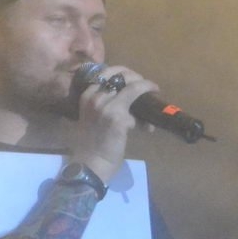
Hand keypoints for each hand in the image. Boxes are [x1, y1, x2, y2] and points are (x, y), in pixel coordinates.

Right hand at [69, 64, 160, 181]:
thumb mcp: (92, 119)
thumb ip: (105, 107)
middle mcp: (94, 97)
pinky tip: (150, 116)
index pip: (105, 73)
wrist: (90, 165)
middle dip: (136, 77)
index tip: (132, 80)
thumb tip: (128, 103)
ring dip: (145, 87)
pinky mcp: (118, 116)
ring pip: (133, 84)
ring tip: (152, 94)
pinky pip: (139, 99)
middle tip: (145, 86)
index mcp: (86, 96)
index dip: (122, 73)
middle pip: (120, 74)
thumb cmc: (91, 146)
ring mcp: (106, 105)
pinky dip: (147, 103)